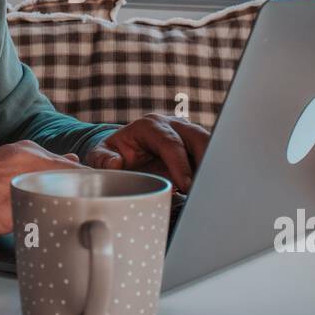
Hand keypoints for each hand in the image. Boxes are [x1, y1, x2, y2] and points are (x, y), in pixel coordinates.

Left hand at [82, 113, 209, 192]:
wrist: (124, 149)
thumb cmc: (114, 152)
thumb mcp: (100, 154)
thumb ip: (102, 158)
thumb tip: (115, 163)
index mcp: (150, 126)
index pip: (170, 142)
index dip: (179, 163)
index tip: (186, 184)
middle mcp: (172, 126)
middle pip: (197, 137)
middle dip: (205, 160)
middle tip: (205, 187)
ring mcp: (186, 135)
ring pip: (209, 144)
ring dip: (212, 166)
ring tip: (213, 189)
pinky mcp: (195, 148)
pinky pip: (211, 156)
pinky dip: (213, 171)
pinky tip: (214, 188)